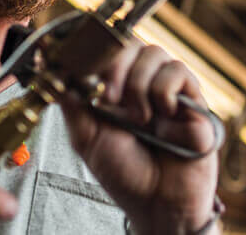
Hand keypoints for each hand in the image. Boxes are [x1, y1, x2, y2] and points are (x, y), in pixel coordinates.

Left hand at [60, 41, 219, 234]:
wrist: (156, 203)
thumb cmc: (124, 173)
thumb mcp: (86, 137)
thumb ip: (71, 101)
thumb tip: (52, 66)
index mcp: (117, 87)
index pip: (109, 47)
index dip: (97, 51)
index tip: (85, 68)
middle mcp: (144, 82)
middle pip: (132, 42)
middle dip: (115, 66)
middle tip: (110, 98)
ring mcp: (169, 89)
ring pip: (155, 52)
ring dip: (139, 83)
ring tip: (138, 117)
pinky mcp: (193, 99)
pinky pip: (178, 72)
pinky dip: (164, 90)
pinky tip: (161, 116)